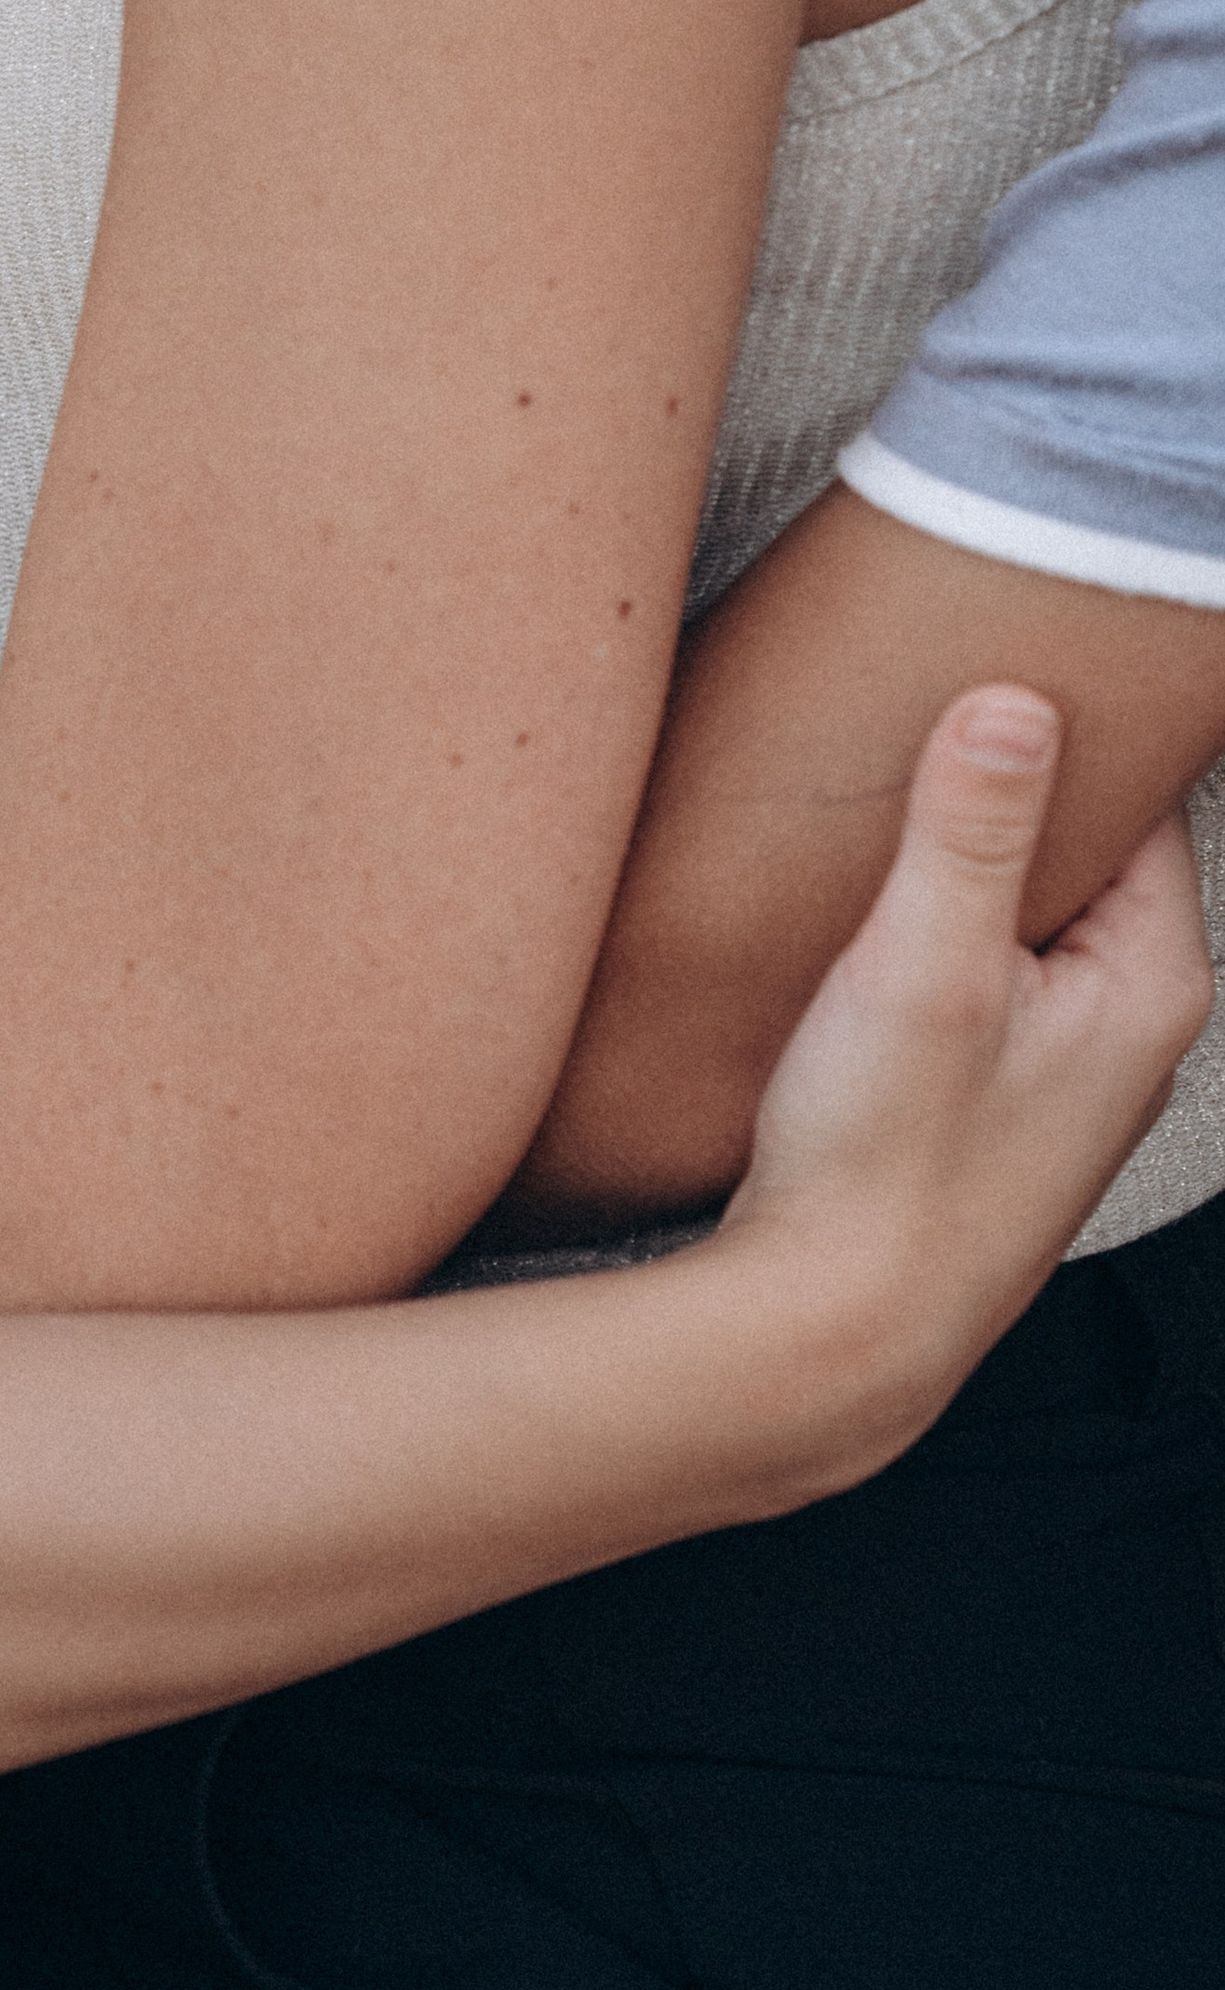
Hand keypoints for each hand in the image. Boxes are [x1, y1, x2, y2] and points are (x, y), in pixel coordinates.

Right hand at [724, 686, 1213, 1438]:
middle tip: (922, 718)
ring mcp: (1069, 1068)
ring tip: (886, 810)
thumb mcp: (923, 966)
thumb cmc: (888, 1165)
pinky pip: (994, 970)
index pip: (1142, 796)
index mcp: (1152, 980)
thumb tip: (1017, 696)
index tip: (990, 658)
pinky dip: (947, 929)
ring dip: (972, 863)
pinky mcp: (1001, 1098)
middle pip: (1090, 850)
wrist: (837, 1331)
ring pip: (1035, 913)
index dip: (1069, 725)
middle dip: (1015, 788)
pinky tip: (873, 922)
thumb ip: (971, 827)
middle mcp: (1133, 1025)